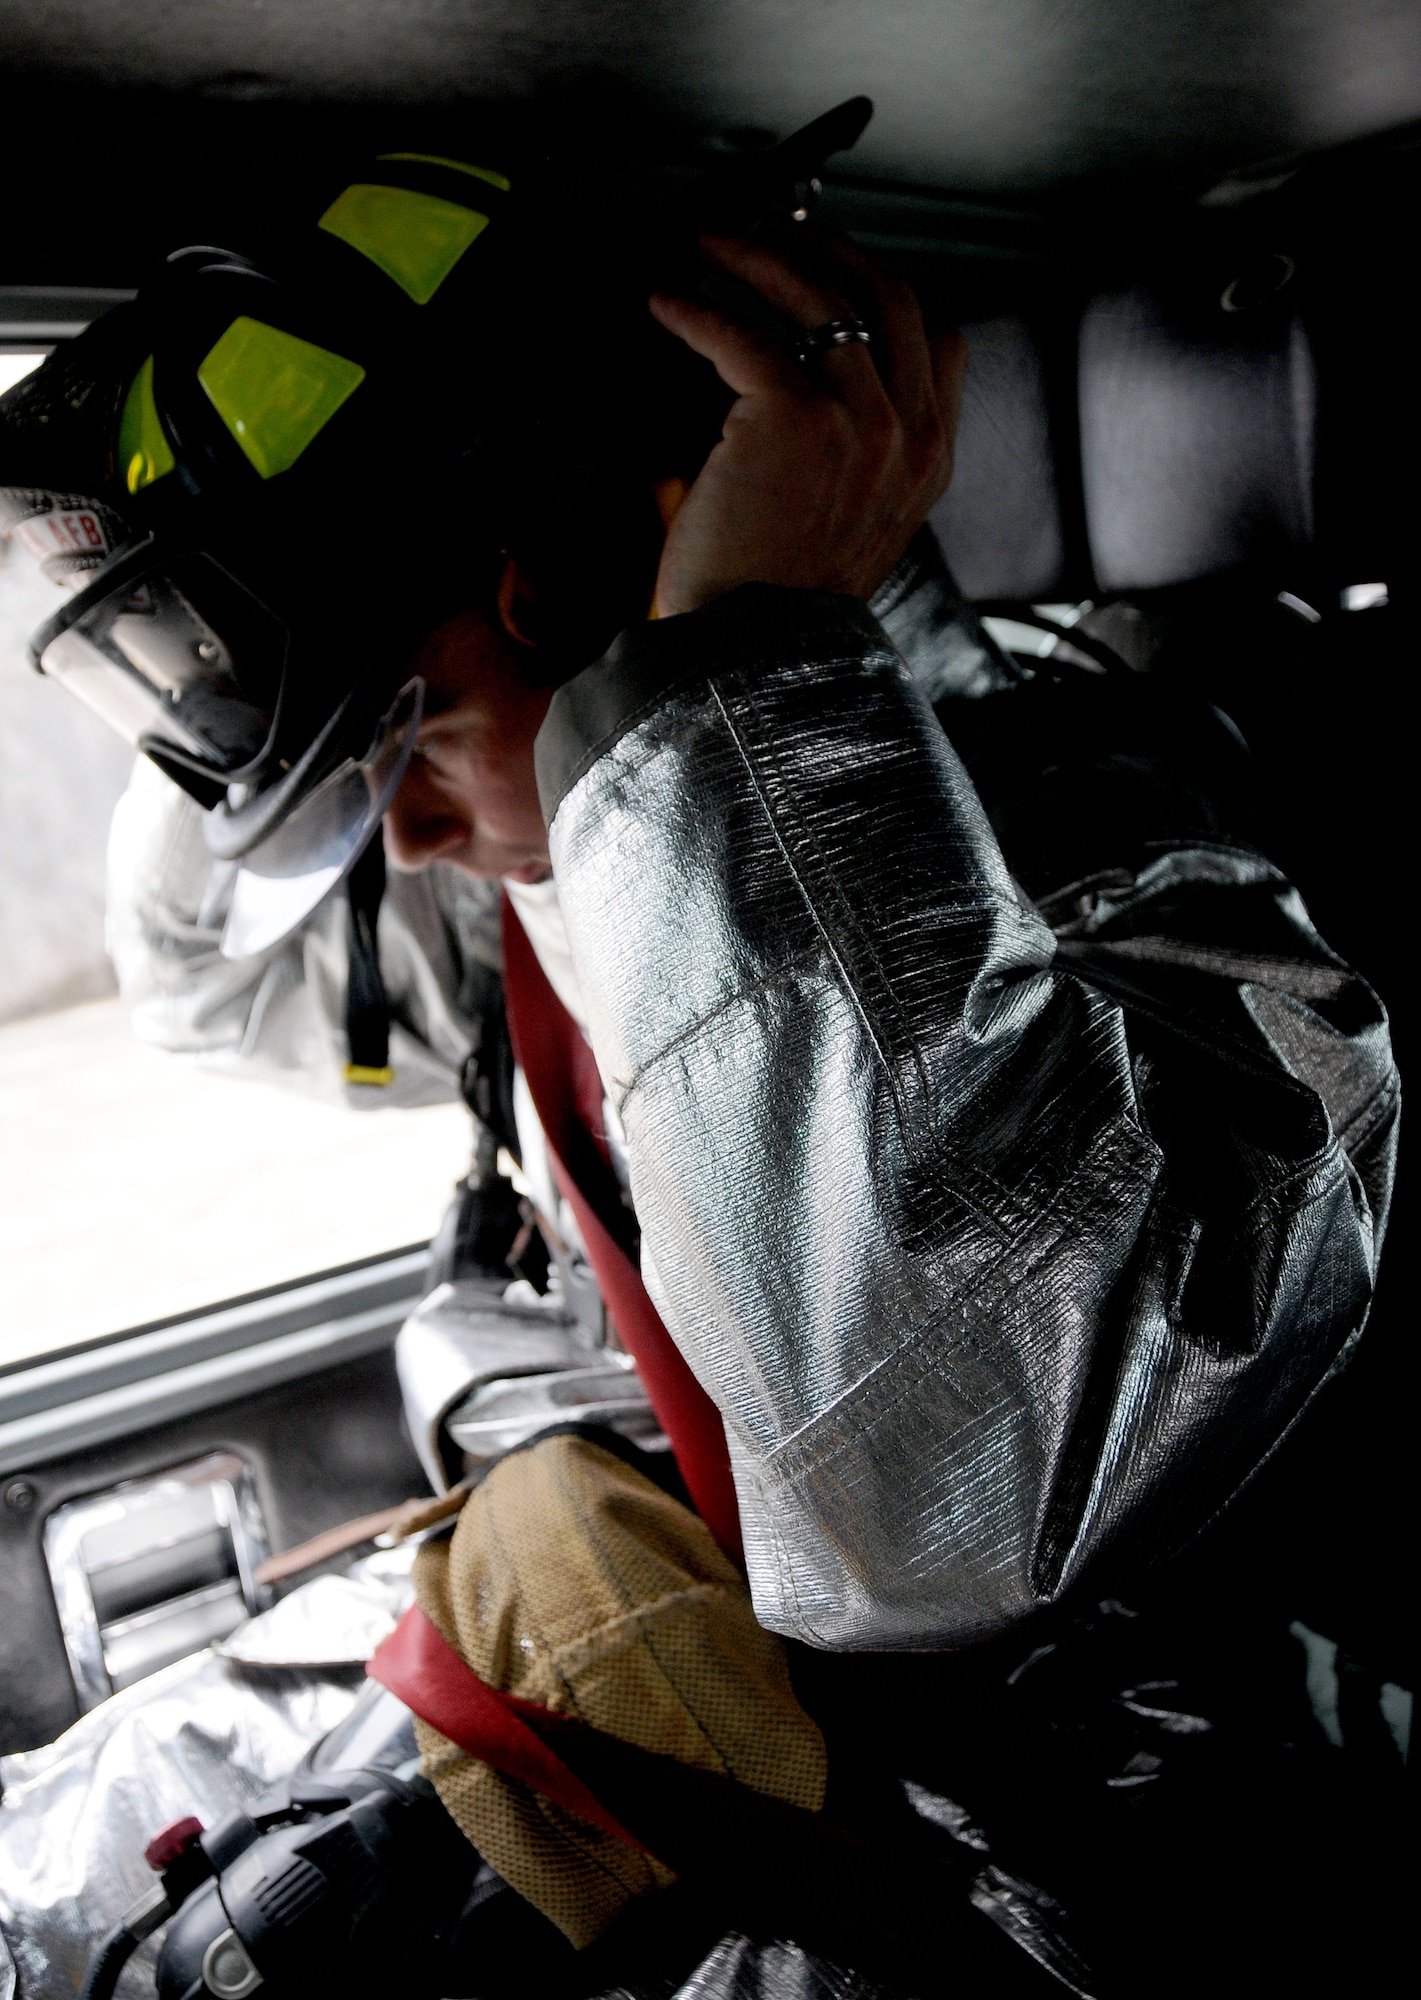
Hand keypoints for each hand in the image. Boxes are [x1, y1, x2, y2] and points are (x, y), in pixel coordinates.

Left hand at [648, 233, 965, 618]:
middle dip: (826, 247)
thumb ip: (868, 459)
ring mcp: (860, 422)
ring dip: (754, 257)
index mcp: (931, 459)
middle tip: (769, 230)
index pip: (936, 336)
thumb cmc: (785, 602)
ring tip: (708, 247)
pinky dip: (698, 309)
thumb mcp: (858, 528)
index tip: (835, 264)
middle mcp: (909, 433)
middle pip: (885, 295)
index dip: (882, 285)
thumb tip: (829, 388)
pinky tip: (668, 304)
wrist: (759, 656)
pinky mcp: (795, 420)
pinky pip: (744, 333)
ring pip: (816, 299)